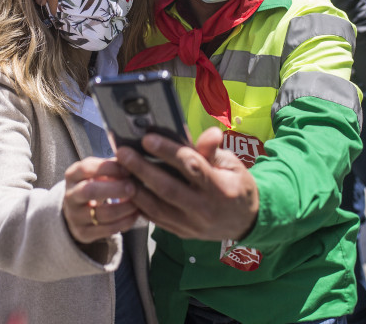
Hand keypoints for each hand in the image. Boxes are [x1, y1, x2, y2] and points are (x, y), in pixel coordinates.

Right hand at [63, 158, 138, 244]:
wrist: (77, 211)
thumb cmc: (95, 184)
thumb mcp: (97, 172)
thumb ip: (113, 167)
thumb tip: (132, 164)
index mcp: (72, 175)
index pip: (87, 168)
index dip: (109, 168)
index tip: (128, 168)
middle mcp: (70, 196)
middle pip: (89, 191)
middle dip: (114, 189)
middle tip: (133, 187)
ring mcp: (74, 216)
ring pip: (101, 214)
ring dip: (124, 208)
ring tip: (139, 202)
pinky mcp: (83, 233)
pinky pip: (106, 230)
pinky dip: (124, 222)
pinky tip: (135, 214)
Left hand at [116, 127, 258, 240]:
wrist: (246, 223)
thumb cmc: (237, 186)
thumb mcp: (232, 165)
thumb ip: (213, 151)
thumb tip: (208, 133)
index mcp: (220, 189)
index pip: (191, 167)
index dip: (168, 152)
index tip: (147, 138)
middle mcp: (204, 210)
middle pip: (167, 188)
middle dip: (142, 169)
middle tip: (123, 153)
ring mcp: (191, 225)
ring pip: (156, 207)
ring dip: (134, 188)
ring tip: (119, 170)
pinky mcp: (181, 233)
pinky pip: (155, 219)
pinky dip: (139, 204)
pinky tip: (127, 188)